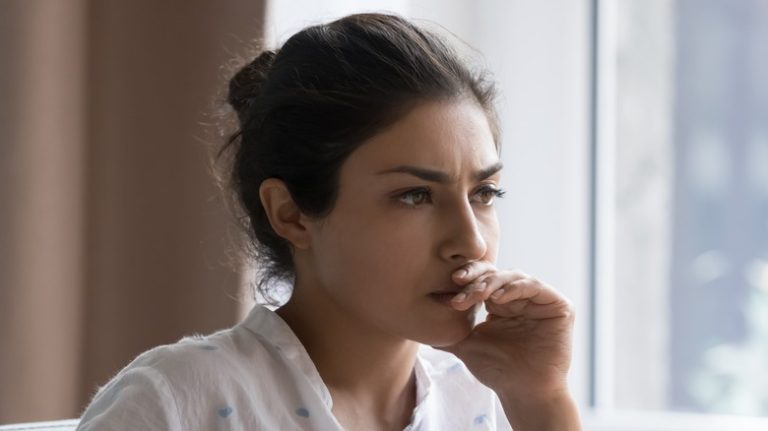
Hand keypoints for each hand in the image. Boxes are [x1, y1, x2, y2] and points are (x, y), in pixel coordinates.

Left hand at [433, 261, 575, 401]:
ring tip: (477, 294)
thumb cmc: (497, 370)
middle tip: (459, 283)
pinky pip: (535, 287)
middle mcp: (521, 297)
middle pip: (497, 274)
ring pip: (513, 277)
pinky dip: (515, 288)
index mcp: (501, 303)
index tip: (449, 288)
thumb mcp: (466, 345)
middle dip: (476, 278)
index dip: (467, 281)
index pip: (483, 281)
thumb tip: (417, 324)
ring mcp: (540, 300)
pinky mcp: (558, 305)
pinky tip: (498, 297)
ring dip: (492, 283)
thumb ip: (447, 331)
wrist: (522, 391)